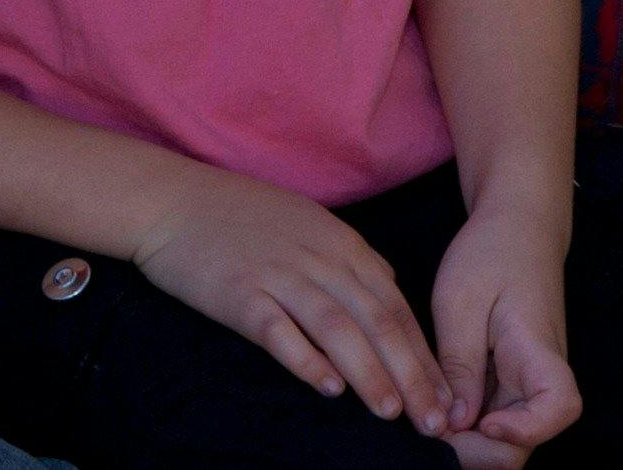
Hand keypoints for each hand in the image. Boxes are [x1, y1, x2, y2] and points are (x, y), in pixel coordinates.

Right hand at [133, 164, 450, 436]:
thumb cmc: (244, 218)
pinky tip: (327, 389)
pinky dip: (306, 359)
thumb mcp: (311, 227)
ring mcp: (280, 275)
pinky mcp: (240, 293)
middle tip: (434, 421)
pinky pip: (279, 329)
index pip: (396, 306)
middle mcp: (319, 259)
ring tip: (391, 412)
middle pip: (377, 320)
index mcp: (342, 245)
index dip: (424, 354)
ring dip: (369, 372)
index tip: (446, 397)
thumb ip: (350, 264)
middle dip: (411, 374)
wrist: (175, 201)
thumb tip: (387, 300)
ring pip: (337, 327)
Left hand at [428, 196, 579, 467]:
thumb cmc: (492, 251)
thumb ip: (460, 362)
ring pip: (506, 438)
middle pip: (525, 441)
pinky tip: (436, 408)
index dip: (524, 430)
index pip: (560, 408)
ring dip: (468, 442)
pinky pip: (493, 418)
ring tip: (428, 418)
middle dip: (478, 451)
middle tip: (432, 429)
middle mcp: (540, 376)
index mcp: (539, 349)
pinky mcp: (509, 382)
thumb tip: (456, 423)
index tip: (482, 421)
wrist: (518, 224)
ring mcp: (526, 383)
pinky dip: (465, 425)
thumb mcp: (462, 299)